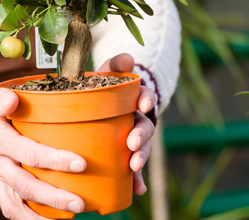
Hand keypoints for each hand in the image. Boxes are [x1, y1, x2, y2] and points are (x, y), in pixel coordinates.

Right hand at [0, 78, 86, 218]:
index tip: (80, 164)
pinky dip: (25, 216)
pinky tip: (46, 218)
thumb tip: (12, 101)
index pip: (29, 153)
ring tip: (66, 219)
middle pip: (25, 186)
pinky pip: (7, 204)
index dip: (55, 160)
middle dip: (54, 198)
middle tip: (79, 204)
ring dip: (38, 216)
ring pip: (14, 203)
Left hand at [98, 53, 155, 195]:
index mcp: (136, 99)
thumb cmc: (105, 88)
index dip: (147, 100)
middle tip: (132, 143)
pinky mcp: (126, 156)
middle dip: (141, 136)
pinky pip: (133, 170)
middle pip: (145, 127)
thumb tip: (128, 58)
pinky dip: (137, 180)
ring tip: (134, 167)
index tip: (144, 104)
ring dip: (140, 158)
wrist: (101, 106)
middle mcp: (139, 119)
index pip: (147, 97)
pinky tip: (138, 190)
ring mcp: (134, 139)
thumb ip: (116, 64)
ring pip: (142, 149)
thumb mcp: (109, 72)